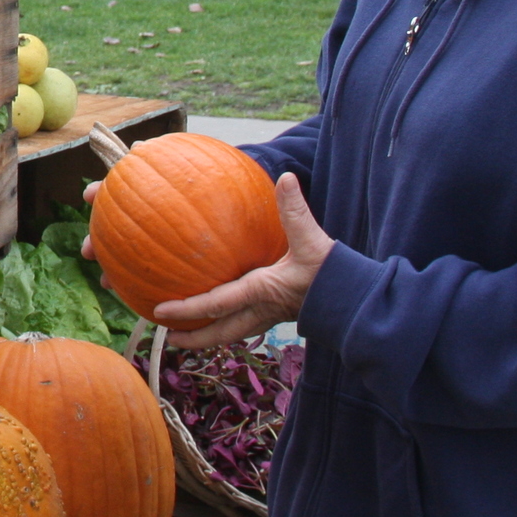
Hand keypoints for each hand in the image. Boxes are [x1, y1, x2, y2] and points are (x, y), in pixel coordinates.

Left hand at [142, 174, 333, 348]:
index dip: (188, 309)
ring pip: (231, 332)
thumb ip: (295, 211)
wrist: (355, 300)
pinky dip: (225, 322)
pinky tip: (217, 314)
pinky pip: (243, 323)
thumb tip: (286, 180)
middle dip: (192, 337)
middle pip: (219, 332)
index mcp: (262, 291)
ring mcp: (268, 316)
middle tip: (166, 336)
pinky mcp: (275, 314)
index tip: (161, 310)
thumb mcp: (312, 240)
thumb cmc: (332, 272)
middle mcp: (261, 309)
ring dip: (207, 334)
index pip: (217, 304)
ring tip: (184, 333)